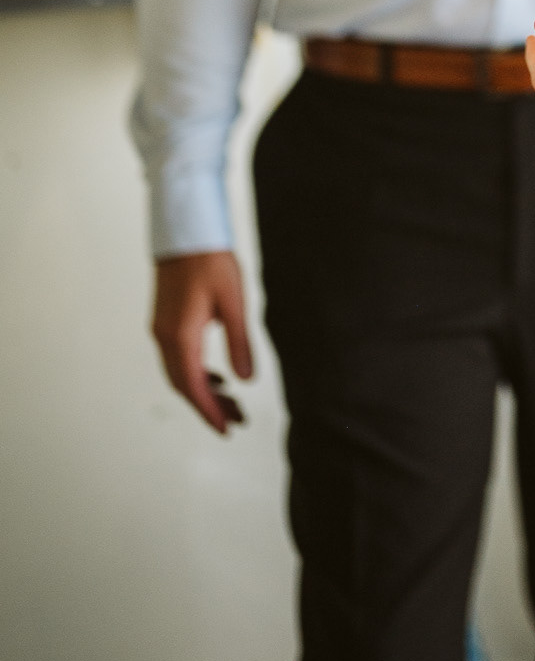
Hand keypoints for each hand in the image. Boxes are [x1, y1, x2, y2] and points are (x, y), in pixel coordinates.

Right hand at [151, 250, 253, 435]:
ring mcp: (161, 329)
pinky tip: (216, 375)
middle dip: (209, 406)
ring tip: (230, 402)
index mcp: (180, 336)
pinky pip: (177, 359)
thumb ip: (240, 343)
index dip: (209, 411)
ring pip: (179, 373)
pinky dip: (195, 373)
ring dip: (202, 391)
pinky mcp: (165, 321)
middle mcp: (164, 337)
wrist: (186, 231)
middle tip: (236, 420)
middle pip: (184, 385)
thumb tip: (246, 381)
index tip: (226, 429)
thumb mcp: (234, 302)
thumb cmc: (210, 261)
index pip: (194, 387)